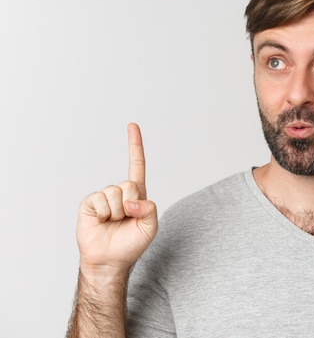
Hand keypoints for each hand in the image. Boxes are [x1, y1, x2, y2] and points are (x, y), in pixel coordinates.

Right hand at [76, 123, 157, 277]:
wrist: (109, 261)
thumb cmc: (131, 245)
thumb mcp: (150, 227)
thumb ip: (150, 209)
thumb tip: (132, 201)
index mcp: (137, 195)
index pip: (137, 165)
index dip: (135, 145)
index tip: (132, 125)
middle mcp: (120, 193)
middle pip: (129, 184)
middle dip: (131, 204)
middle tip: (126, 219)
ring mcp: (104, 197)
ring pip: (115, 193)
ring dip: (117, 212)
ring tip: (113, 224)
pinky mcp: (89, 204)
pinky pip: (100, 200)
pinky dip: (103, 214)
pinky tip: (101, 223)